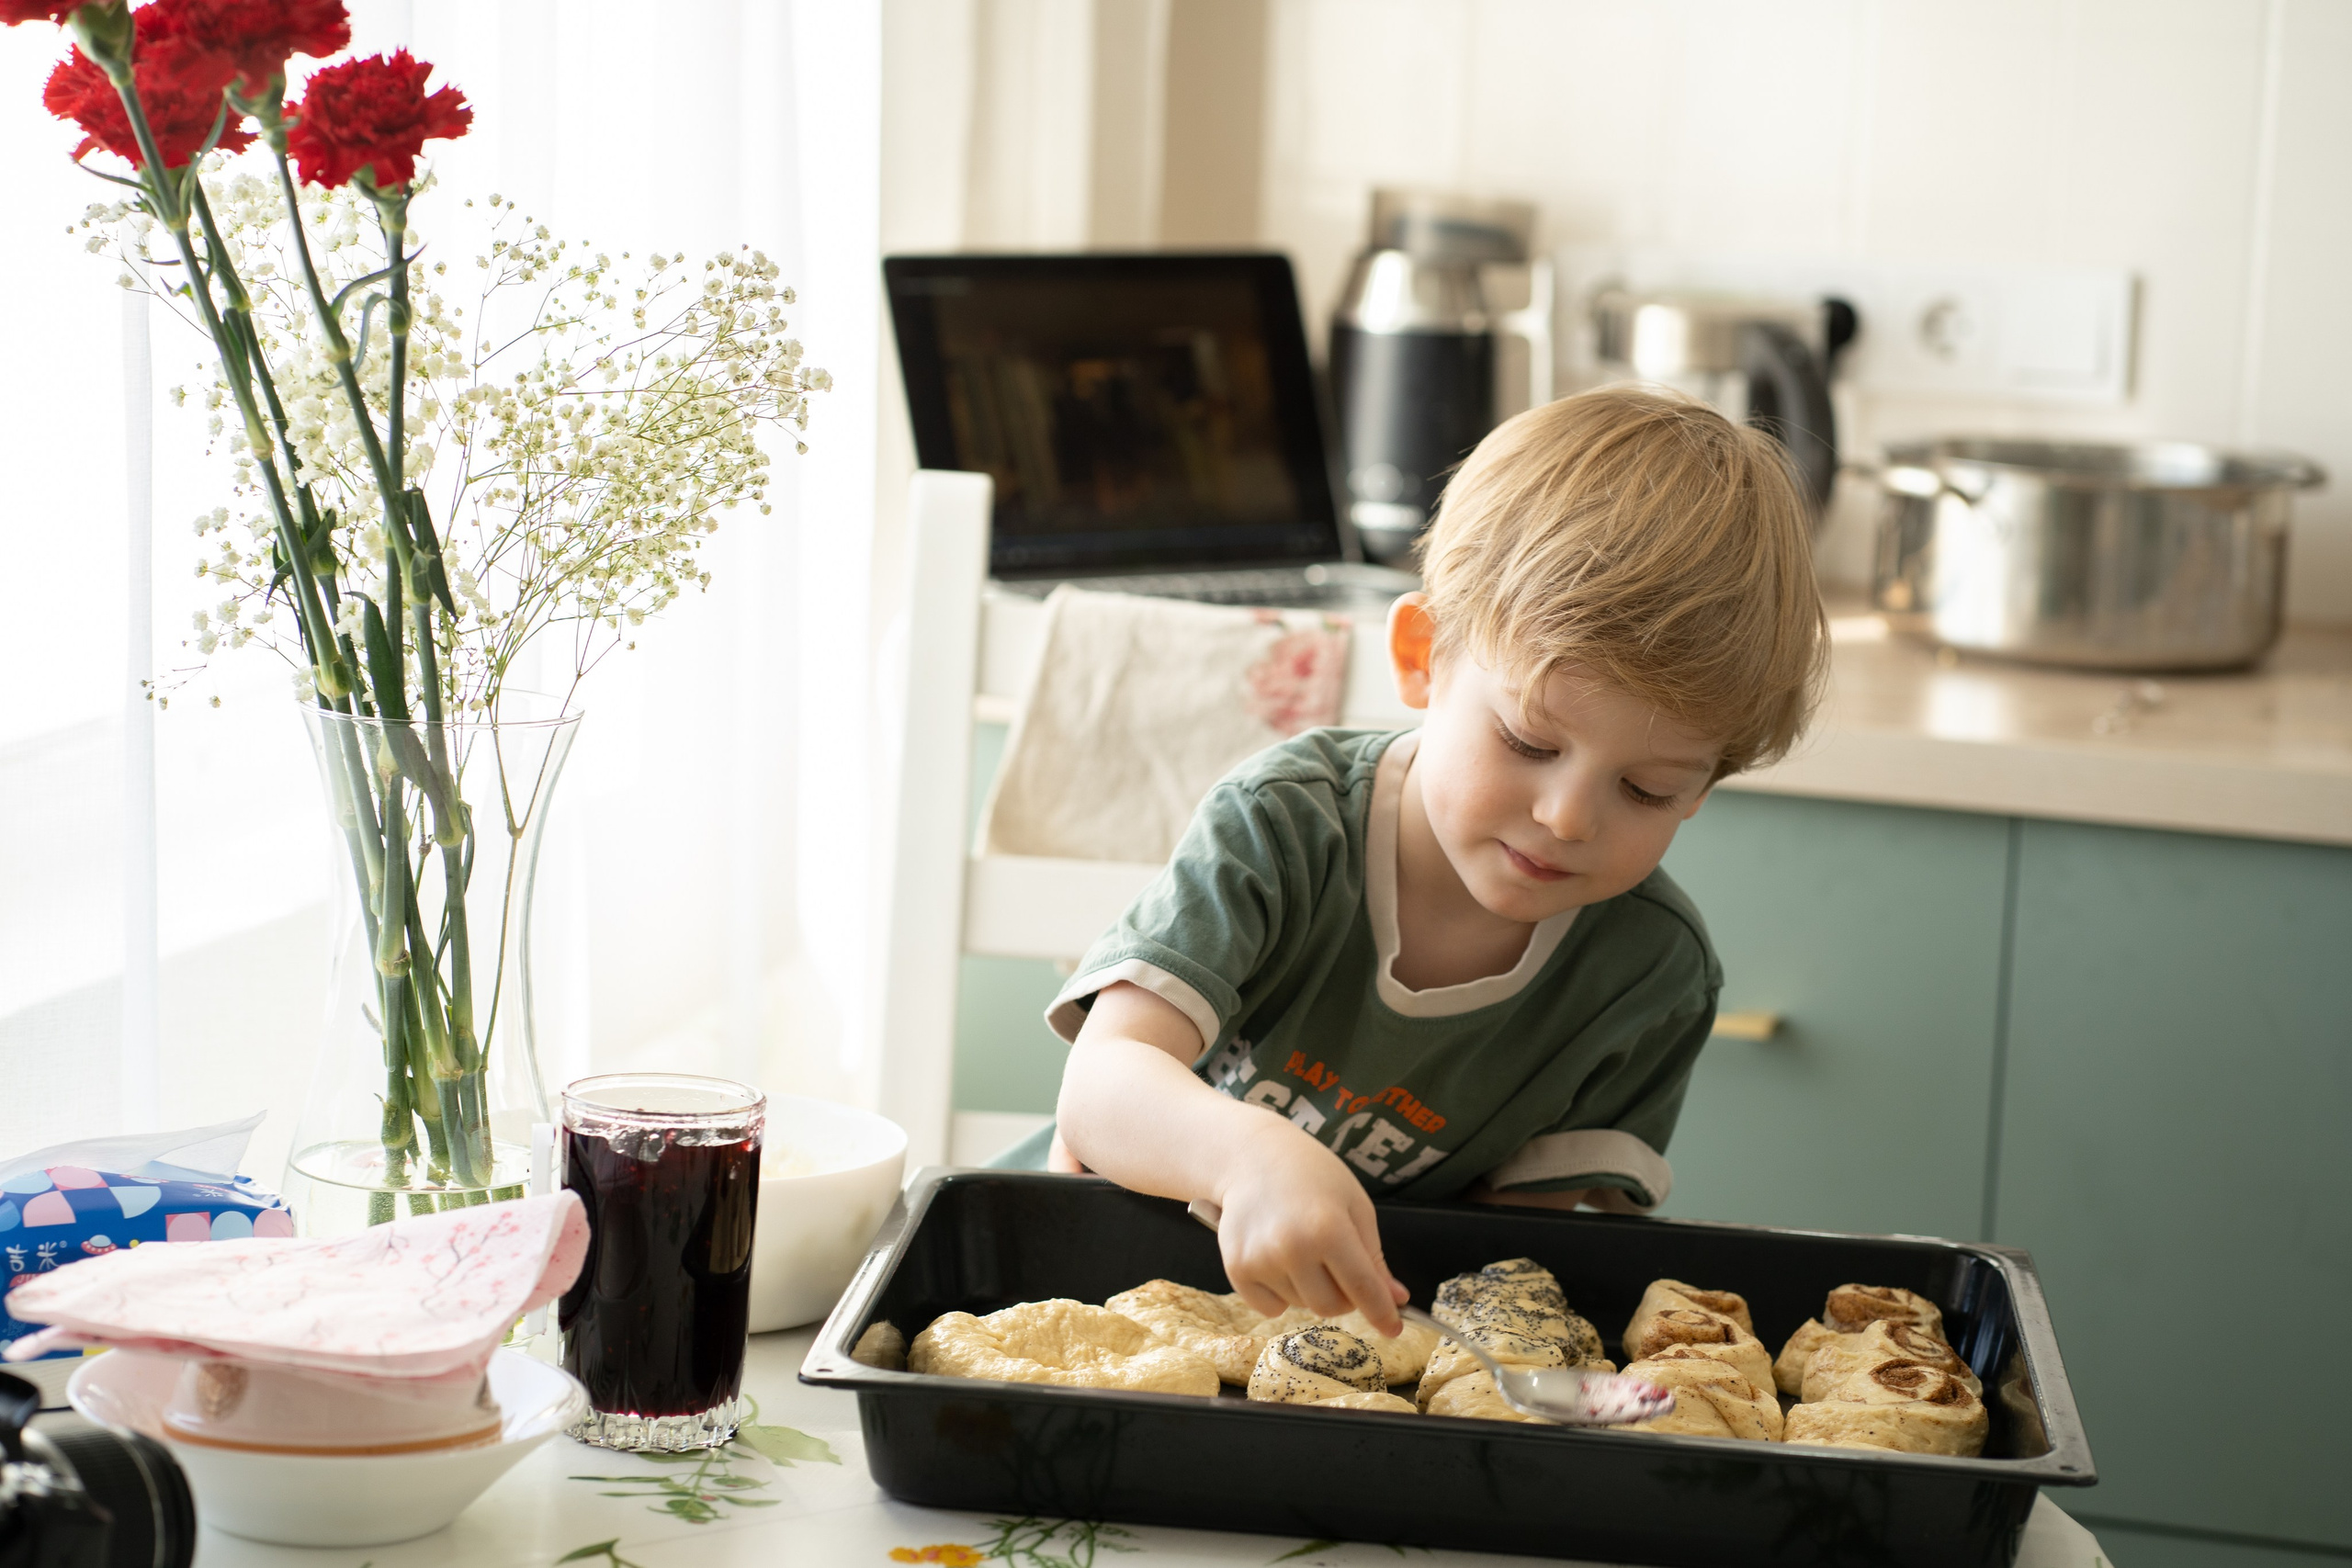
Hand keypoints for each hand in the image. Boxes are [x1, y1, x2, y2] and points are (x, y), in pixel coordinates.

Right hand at [1212, 1116, 1407, 1336]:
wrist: (1252, 1156)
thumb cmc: (1312, 1176)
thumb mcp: (1354, 1206)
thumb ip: (1374, 1257)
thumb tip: (1395, 1299)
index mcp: (1328, 1228)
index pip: (1363, 1288)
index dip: (1382, 1313)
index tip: (1393, 1329)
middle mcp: (1292, 1247)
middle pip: (1331, 1307)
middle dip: (1343, 1296)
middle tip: (1337, 1266)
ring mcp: (1260, 1260)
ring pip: (1301, 1306)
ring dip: (1310, 1289)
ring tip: (1301, 1248)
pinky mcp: (1237, 1268)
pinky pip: (1270, 1307)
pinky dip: (1280, 1295)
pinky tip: (1277, 1258)